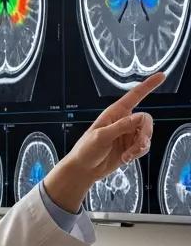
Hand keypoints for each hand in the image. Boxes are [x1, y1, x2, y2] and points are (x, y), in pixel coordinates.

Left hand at [44, 71, 163, 211]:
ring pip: (147, 134)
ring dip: (141, 146)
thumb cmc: (86, 150)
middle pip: (146, 120)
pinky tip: (127, 158)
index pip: (134, 96)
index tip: (161, 75)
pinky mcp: (130, 146)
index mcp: (114, 113)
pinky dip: (138, 153)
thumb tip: (138, 117)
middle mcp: (123, 121)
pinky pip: (144, 146)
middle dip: (146, 132)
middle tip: (140, 145)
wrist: (84, 169)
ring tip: (128, 155)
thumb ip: (120, 127)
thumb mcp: (101, 137)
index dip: (148, 86)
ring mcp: (128, 134)